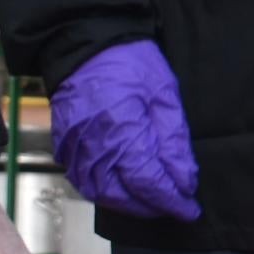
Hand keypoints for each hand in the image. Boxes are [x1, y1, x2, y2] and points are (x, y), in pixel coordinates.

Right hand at [48, 39, 199, 221]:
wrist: (84, 44)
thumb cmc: (130, 63)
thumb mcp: (164, 95)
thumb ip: (173, 143)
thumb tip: (183, 181)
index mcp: (121, 131)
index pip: (148, 182)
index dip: (171, 200)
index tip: (190, 210)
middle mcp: (92, 146)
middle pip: (121, 195)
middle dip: (150, 207)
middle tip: (175, 207)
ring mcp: (73, 148)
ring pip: (100, 193)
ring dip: (128, 204)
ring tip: (153, 202)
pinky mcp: (63, 145)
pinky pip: (83, 181)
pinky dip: (106, 192)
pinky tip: (125, 190)